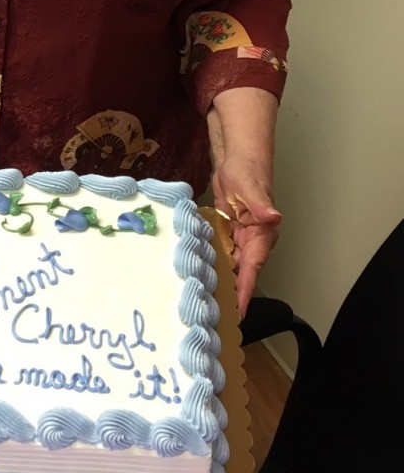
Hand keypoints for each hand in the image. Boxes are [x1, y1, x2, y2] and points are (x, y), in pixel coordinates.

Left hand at [212, 164, 280, 314]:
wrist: (237, 158)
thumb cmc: (248, 171)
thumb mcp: (251, 189)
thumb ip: (261, 205)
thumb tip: (274, 217)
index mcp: (262, 235)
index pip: (253, 268)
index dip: (245, 290)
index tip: (239, 312)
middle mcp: (252, 240)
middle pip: (241, 272)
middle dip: (231, 292)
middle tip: (215, 315)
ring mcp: (239, 236)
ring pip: (230, 263)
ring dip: (220, 279)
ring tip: (205, 301)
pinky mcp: (228, 230)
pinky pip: (221, 251)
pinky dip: (212, 261)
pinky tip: (198, 273)